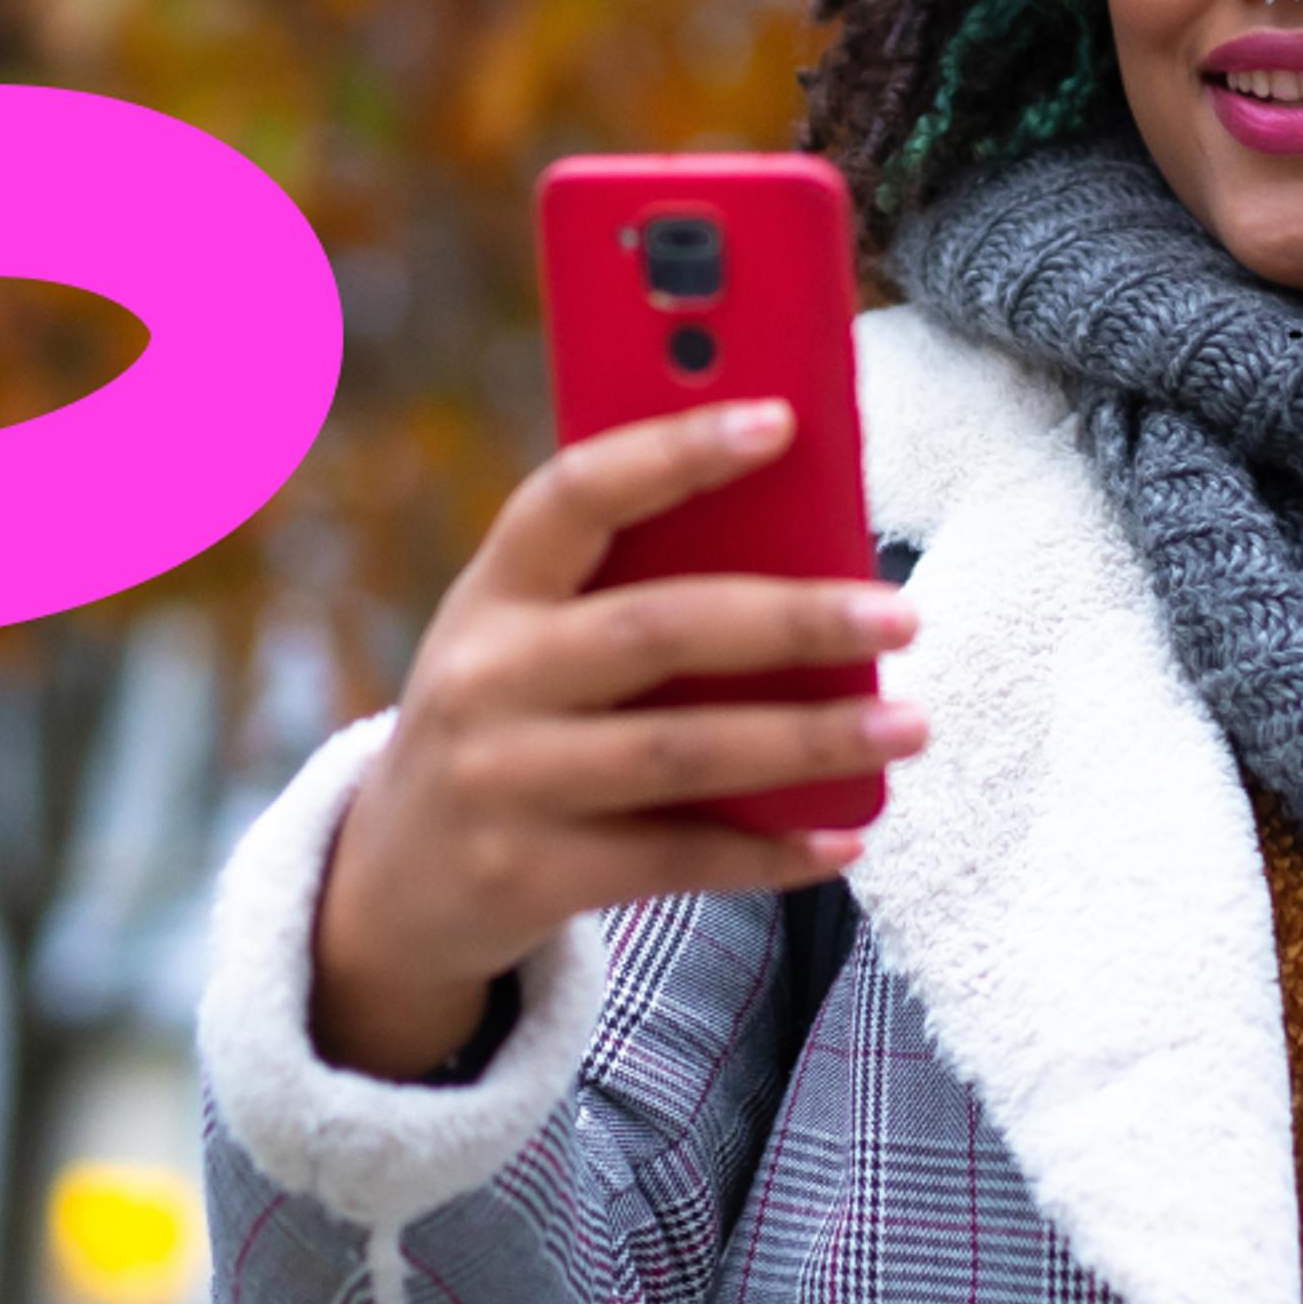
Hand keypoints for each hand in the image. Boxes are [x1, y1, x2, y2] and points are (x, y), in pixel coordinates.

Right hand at [307, 396, 924, 1078]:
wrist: (394, 883)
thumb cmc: (506, 723)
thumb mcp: (525, 639)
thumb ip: (625, 590)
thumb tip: (803, 548)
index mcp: (493, 590)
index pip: (577, 493)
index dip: (674, 450)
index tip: (780, 419)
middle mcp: (486, 677)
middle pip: (655, 629)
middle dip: (791, 619)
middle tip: (902, 616)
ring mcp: (503, 781)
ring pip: (680, 752)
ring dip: (808, 740)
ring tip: (908, 726)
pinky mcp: (529, 877)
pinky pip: (677, 860)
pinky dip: (770, 851)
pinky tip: (845, 839)